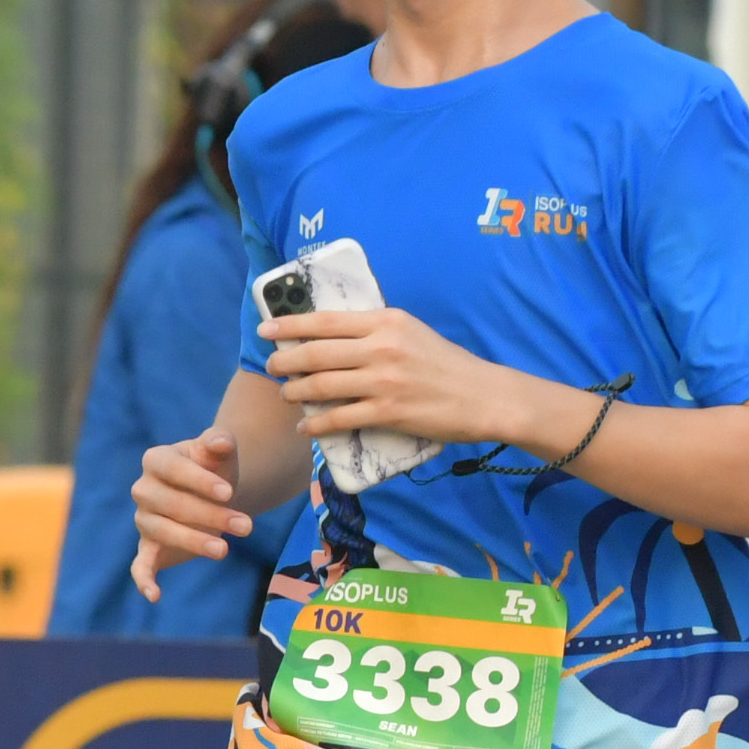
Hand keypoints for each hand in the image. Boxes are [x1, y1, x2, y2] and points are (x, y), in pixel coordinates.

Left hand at [259, 302, 525, 447]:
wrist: (482, 396)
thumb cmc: (446, 364)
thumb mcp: (411, 332)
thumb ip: (375, 332)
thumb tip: (333, 337)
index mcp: (386, 321)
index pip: (326, 321)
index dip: (290, 324)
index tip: (266, 328)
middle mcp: (381, 347)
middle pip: (316, 353)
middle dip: (285, 360)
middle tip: (272, 366)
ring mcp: (383, 381)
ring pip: (322, 386)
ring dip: (295, 392)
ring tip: (286, 395)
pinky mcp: (388, 412)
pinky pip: (339, 419)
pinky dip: (316, 424)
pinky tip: (306, 427)